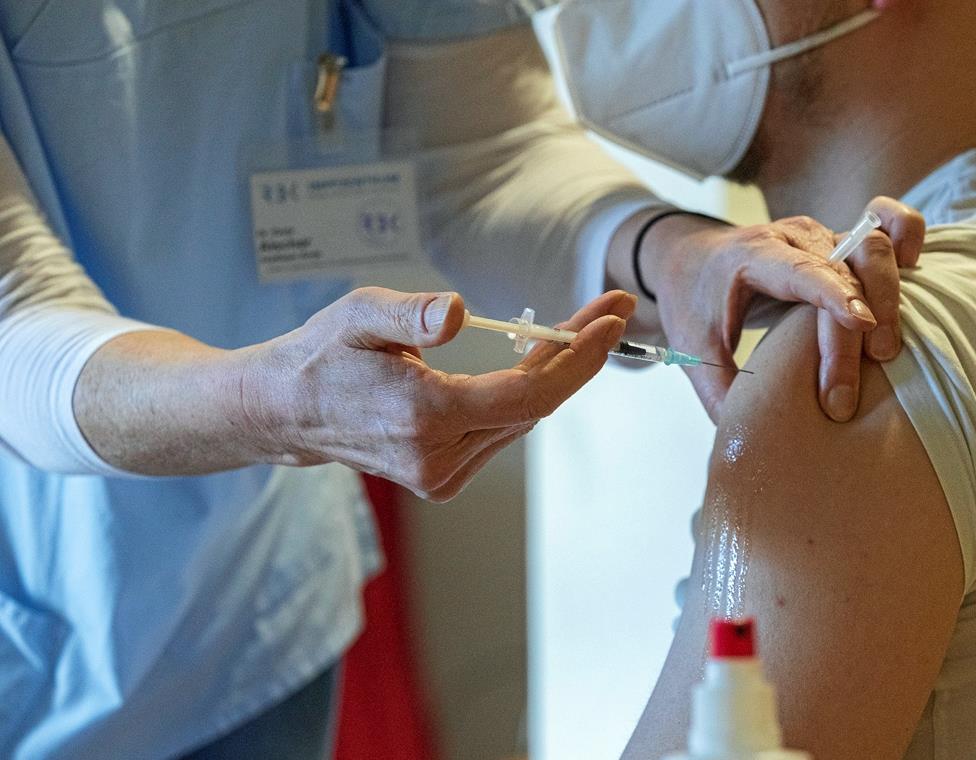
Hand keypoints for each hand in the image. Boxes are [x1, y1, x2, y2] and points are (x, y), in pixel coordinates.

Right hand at [240, 287, 635, 500]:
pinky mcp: (441, 478)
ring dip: (554, 374)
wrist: (288, 411)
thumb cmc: (325, 355)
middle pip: (535, 407)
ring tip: (574, 327)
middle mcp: (437, 457)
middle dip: (576, 356)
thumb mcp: (359, 315)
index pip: (527, 396)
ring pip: (521, 420)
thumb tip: (460, 313)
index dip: (576, 360)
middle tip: (608, 309)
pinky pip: (501, 430)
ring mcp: (440, 475)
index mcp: (423, 417)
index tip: (611, 320)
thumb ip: (411, 313)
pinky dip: (524, 395)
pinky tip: (533, 361)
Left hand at [642, 197, 923, 421]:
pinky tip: (915, 267)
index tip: (861, 324)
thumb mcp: (692, 349)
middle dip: (854, 329)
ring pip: (871, 247)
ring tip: (885, 353)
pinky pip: (886, 221)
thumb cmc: (693, 303)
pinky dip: (908, 234)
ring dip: (887, 294)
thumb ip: (718, 391)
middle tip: (846, 393)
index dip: (833, 294)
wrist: (691, 261)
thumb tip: (753, 442)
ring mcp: (821, 235)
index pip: (799, 270)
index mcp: (751, 256)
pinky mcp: (842, 239)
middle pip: (842, 269)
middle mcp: (792, 238)